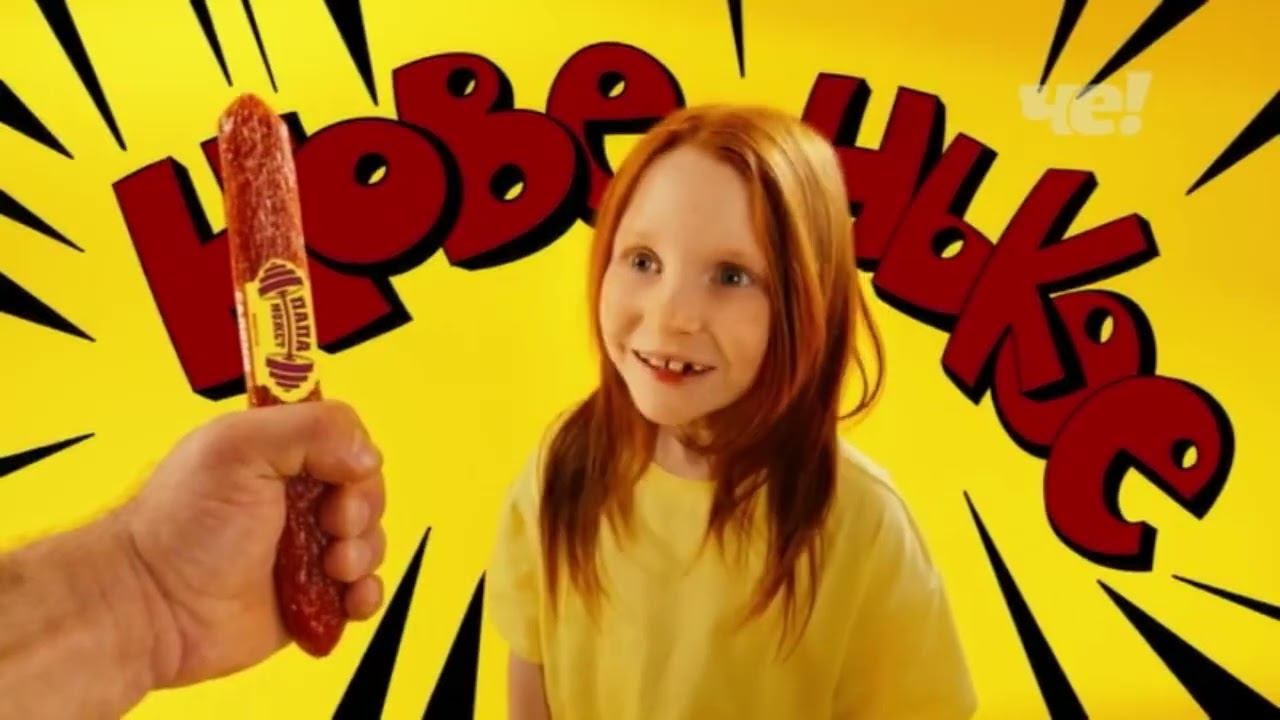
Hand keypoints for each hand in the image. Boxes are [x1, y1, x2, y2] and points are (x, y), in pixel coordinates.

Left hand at [119, 401, 386, 687]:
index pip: (346, 440)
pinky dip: (364, 594)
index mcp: (278, 453)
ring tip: (330, 566)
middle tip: (331, 525)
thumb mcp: (237, 449)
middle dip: (360, 510)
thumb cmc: (178, 527)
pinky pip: (361, 592)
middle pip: (366, 491)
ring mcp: (305, 549)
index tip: (338, 475)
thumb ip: (309, 429)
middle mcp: (295, 498)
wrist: (152, 609)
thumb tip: (366, 454)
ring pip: (370, 541)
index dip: (353, 458)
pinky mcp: (310, 596)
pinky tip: (347, 596)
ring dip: (362, 553)